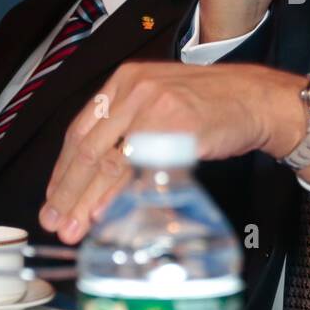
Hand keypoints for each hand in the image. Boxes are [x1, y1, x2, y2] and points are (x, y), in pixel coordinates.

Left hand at [39, 61, 303, 243]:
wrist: (256, 98)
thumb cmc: (211, 104)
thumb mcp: (159, 100)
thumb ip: (128, 127)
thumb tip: (94, 177)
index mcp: (124, 81)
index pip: (80, 130)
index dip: (63, 171)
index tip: (54, 199)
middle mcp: (133, 90)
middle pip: (88, 149)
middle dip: (67, 193)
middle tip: (55, 222)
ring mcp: (154, 108)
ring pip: (108, 161)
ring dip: (86, 201)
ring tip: (74, 228)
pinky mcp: (176, 129)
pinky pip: (140, 169)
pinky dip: (118, 195)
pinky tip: (106, 213)